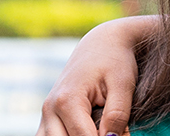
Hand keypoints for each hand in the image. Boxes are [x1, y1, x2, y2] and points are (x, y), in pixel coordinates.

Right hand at [38, 16, 158, 135]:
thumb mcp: (123, 85)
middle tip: (114, 133)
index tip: (123, 135)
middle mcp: (50, 109)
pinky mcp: (50, 117)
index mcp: (67, 101)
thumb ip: (117, 115)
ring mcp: (46, 114)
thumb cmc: (115, 61)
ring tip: (101, 130)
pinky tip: (91, 131)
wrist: (102, 43)